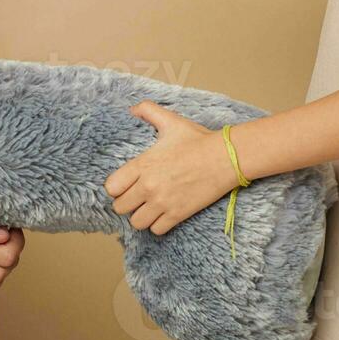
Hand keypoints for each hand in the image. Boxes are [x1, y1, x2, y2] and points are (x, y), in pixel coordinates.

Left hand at [104, 101, 238, 235]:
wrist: (226, 158)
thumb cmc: (197, 139)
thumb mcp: (170, 120)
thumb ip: (147, 110)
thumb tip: (131, 109)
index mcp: (143, 164)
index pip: (112, 187)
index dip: (116, 187)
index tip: (124, 184)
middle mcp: (149, 186)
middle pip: (120, 207)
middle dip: (126, 202)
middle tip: (136, 197)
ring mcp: (163, 203)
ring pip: (136, 222)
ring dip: (140, 216)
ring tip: (147, 207)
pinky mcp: (178, 214)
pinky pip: (156, 230)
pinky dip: (157, 225)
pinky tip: (163, 213)